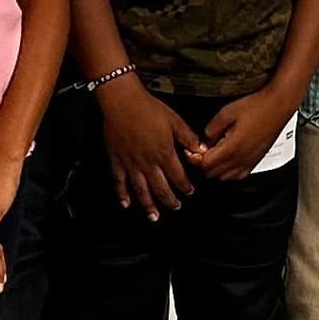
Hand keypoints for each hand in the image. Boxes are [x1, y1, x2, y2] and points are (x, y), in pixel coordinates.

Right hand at [101, 77, 202, 213]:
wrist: (123, 103)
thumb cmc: (150, 109)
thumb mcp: (174, 120)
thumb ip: (188, 137)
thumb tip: (201, 150)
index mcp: (164, 153)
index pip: (178, 176)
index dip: (185, 186)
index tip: (189, 192)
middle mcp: (149, 163)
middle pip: (160, 187)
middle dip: (169, 200)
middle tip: (176, 207)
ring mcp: (132, 164)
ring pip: (141, 190)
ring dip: (149, 205)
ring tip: (154, 216)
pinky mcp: (117, 161)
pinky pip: (119, 182)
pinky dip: (122, 194)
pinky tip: (126, 204)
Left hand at [192, 88, 297, 183]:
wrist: (279, 105)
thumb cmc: (257, 106)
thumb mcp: (227, 112)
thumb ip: (212, 129)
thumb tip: (205, 140)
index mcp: (232, 148)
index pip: (205, 164)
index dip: (193, 159)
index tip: (189, 150)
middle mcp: (241, 159)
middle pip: (212, 174)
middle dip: (202, 164)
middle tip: (199, 152)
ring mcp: (249, 161)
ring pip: (224, 177)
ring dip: (215, 169)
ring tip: (213, 155)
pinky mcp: (256, 161)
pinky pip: (238, 175)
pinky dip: (228, 172)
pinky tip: (227, 160)